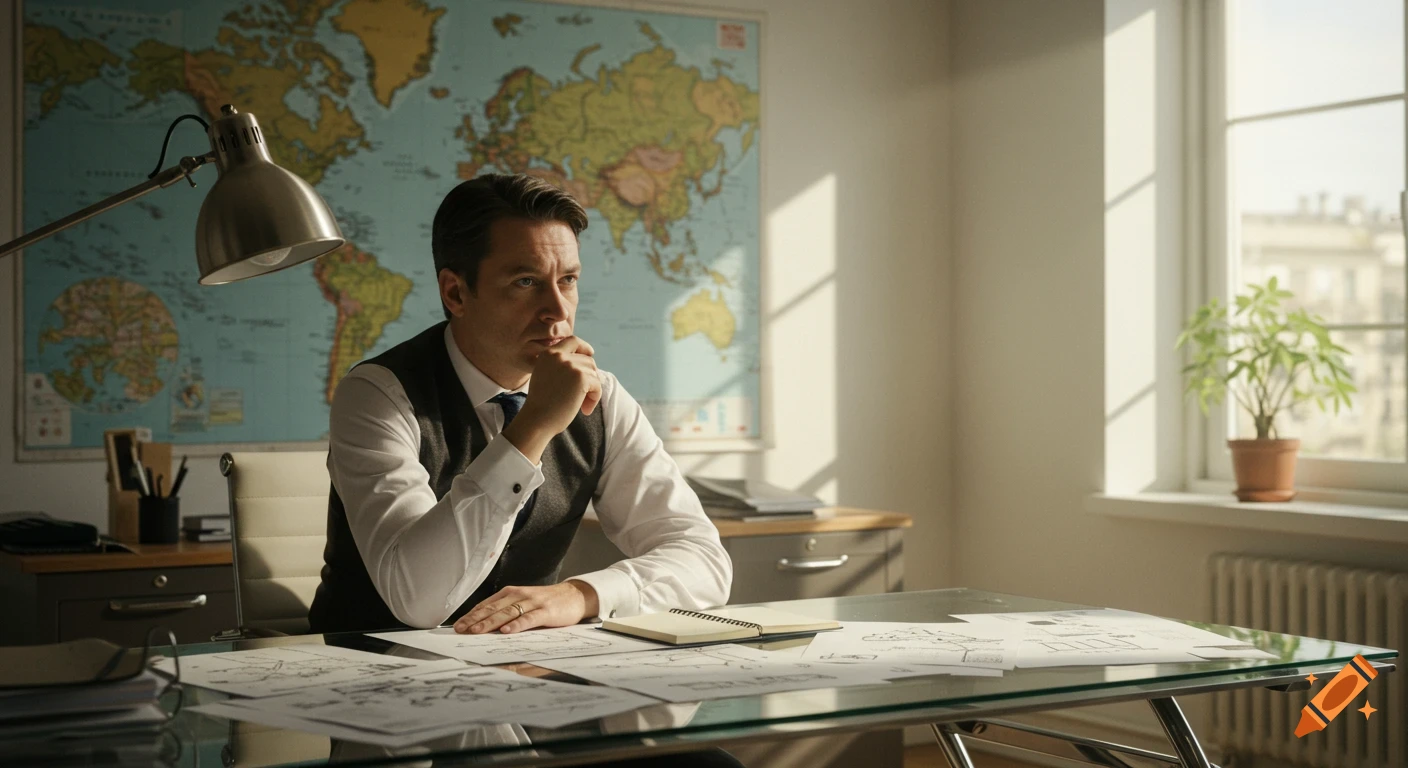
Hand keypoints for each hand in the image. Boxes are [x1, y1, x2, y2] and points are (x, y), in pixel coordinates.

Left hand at [453, 580, 599, 634]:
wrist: (574, 596)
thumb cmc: (546, 602)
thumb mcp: (524, 603)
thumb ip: (506, 611)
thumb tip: (484, 625)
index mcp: (511, 593)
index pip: (487, 605)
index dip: (471, 615)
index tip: (458, 626)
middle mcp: (519, 595)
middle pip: (493, 609)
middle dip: (475, 620)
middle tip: (460, 629)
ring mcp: (533, 603)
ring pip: (507, 613)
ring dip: (490, 622)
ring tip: (476, 631)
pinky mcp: (546, 611)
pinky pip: (529, 619)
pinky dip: (517, 625)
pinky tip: (506, 631)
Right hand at [504, 336, 600, 462]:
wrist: (537, 420)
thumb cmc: (542, 404)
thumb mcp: (546, 376)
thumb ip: (561, 365)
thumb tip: (588, 359)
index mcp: (548, 353)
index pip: (572, 340)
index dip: (584, 347)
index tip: (590, 354)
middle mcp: (558, 355)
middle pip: (587, 360)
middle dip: (590, 377)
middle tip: (583, 397)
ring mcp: (569, 365)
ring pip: (593, 372)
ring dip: (592, 389)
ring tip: (582, 405)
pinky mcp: (580, 377)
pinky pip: (597, 385)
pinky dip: (594, 398)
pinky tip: (584, 410)